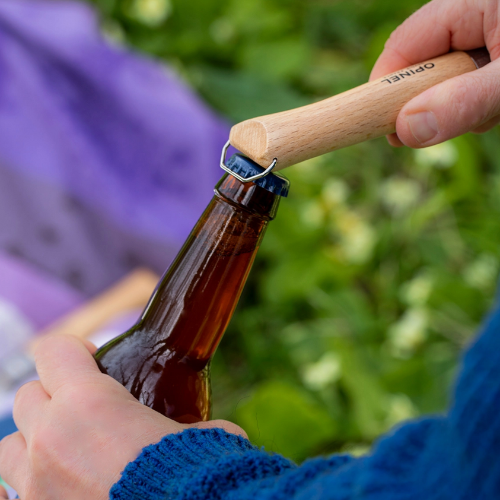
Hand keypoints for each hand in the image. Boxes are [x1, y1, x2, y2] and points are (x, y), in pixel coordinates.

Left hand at [0, 335, 245, 499]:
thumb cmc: (192, 477)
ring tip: (68, 452)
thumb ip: (192, 422)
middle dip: (57, 395)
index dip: (74, 349)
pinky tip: (46, 482)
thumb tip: (206, 429)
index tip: (94, 361)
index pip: (53, 349)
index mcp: (88, 403)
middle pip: (28, 396)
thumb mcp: (202, 434)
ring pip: (10, 446)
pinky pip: (6, 494)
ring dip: (35, 440)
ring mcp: (34, 486)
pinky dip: (20, 485)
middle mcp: (50, 439)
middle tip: (89, 410)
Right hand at [370, 0, 499, 147]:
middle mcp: (470, 15)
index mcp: (468, 3)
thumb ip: (463, 101)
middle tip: (462, 122)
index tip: (386, 129)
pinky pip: (468, 86)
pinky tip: (498, 103)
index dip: (386, 90)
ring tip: (496, 106)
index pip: (402, 47)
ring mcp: (483, 36)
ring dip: (462, 106)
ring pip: (446, 82)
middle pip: (421, 68)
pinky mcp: (492, 55)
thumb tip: (406, 131)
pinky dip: (477, 102)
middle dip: (433, 103)